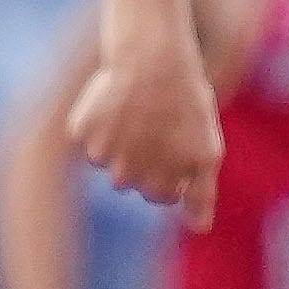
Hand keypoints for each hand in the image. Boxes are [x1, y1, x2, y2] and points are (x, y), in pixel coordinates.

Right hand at [70, 33, 222, 229]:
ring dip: (120, 143)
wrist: (155, 60)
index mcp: (159, 185)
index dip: (173, 172)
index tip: (179, 147)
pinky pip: (87, 137)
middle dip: (145, 161)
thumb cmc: (188, 105)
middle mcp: (126, 176)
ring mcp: (102, 155)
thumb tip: (199, 228)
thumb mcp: (207, 151)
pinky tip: (116, 104)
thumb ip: (200, 194)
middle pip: (130, 182)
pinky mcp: (81, 132)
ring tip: (138, 115)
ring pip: (108, 161)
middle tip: (158, 128)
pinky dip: (98, 124)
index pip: (161, 196)